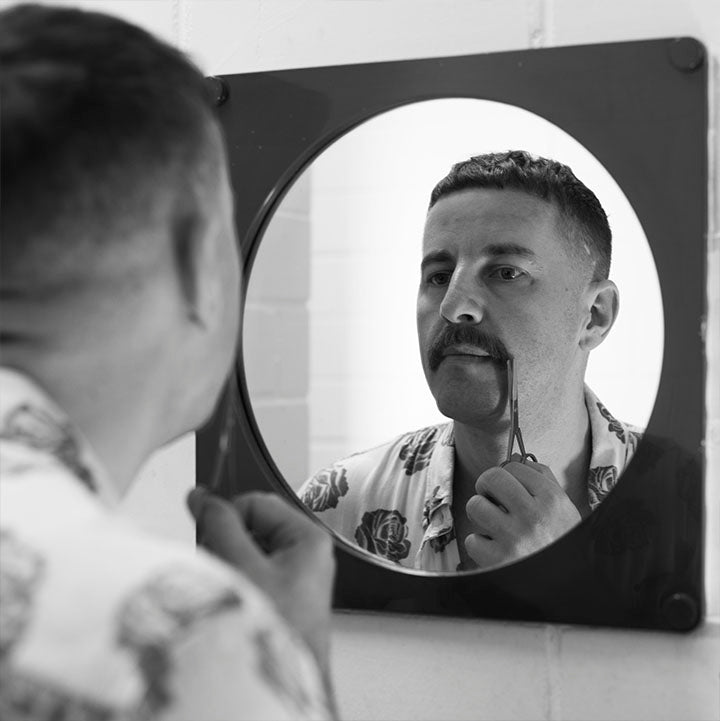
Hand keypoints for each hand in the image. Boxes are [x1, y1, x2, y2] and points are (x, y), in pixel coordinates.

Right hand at [187, 488, 335, 675]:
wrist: (276, 696)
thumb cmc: (274, 635)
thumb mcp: (240, 566)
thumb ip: (219, 525)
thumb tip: (202, 496)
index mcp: (308, 540)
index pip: (256, 503)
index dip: (227, 517)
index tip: (206, 535)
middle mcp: (305, 558)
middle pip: (250, 529)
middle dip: (224, 548)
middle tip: (220, 573)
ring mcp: (292, 583)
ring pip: (244, 556)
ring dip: (224, 571)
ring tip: (225, 598)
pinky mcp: (280, 605)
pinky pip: (247, 581)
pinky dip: (230, 589)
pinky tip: (228, 612)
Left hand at [464, 460, 580, 568]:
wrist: (571, 590)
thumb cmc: (562, 545)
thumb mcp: (565, 510)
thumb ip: (543, 480)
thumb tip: (514, 458)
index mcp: (552, 499)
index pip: (513, 466)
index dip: (506, 475)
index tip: (506, 487)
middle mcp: (533, 515)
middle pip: (490, 478)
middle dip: (486, 486)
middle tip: (491, 498)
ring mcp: (514, 538)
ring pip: (475, 506)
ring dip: (480, 515)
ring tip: (494, 525)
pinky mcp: (498, 561)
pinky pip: (472, 539)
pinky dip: (480, 546)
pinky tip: (496, 551)